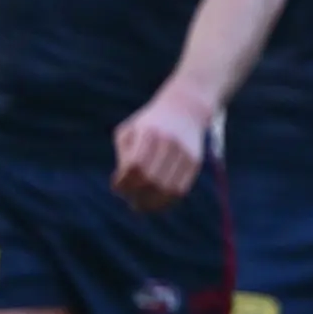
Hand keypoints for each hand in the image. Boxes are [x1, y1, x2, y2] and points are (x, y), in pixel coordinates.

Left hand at [112, 85, 212, 211]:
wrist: (186, 107)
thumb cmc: (149, 122)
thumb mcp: (130, 131)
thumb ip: (124, 156)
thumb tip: (123, 186)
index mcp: (149, 132)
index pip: (135, 167)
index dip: (123, 182)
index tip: (117, 186)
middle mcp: (169, 142)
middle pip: (151, 180)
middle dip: (137, 196)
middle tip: (130, 201)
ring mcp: (185, 152)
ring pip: (168, 189)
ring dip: (152, 203)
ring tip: (142, 206)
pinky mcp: (195, 161)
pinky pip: (181, 189)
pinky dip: (167, 201)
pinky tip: (157, 202)